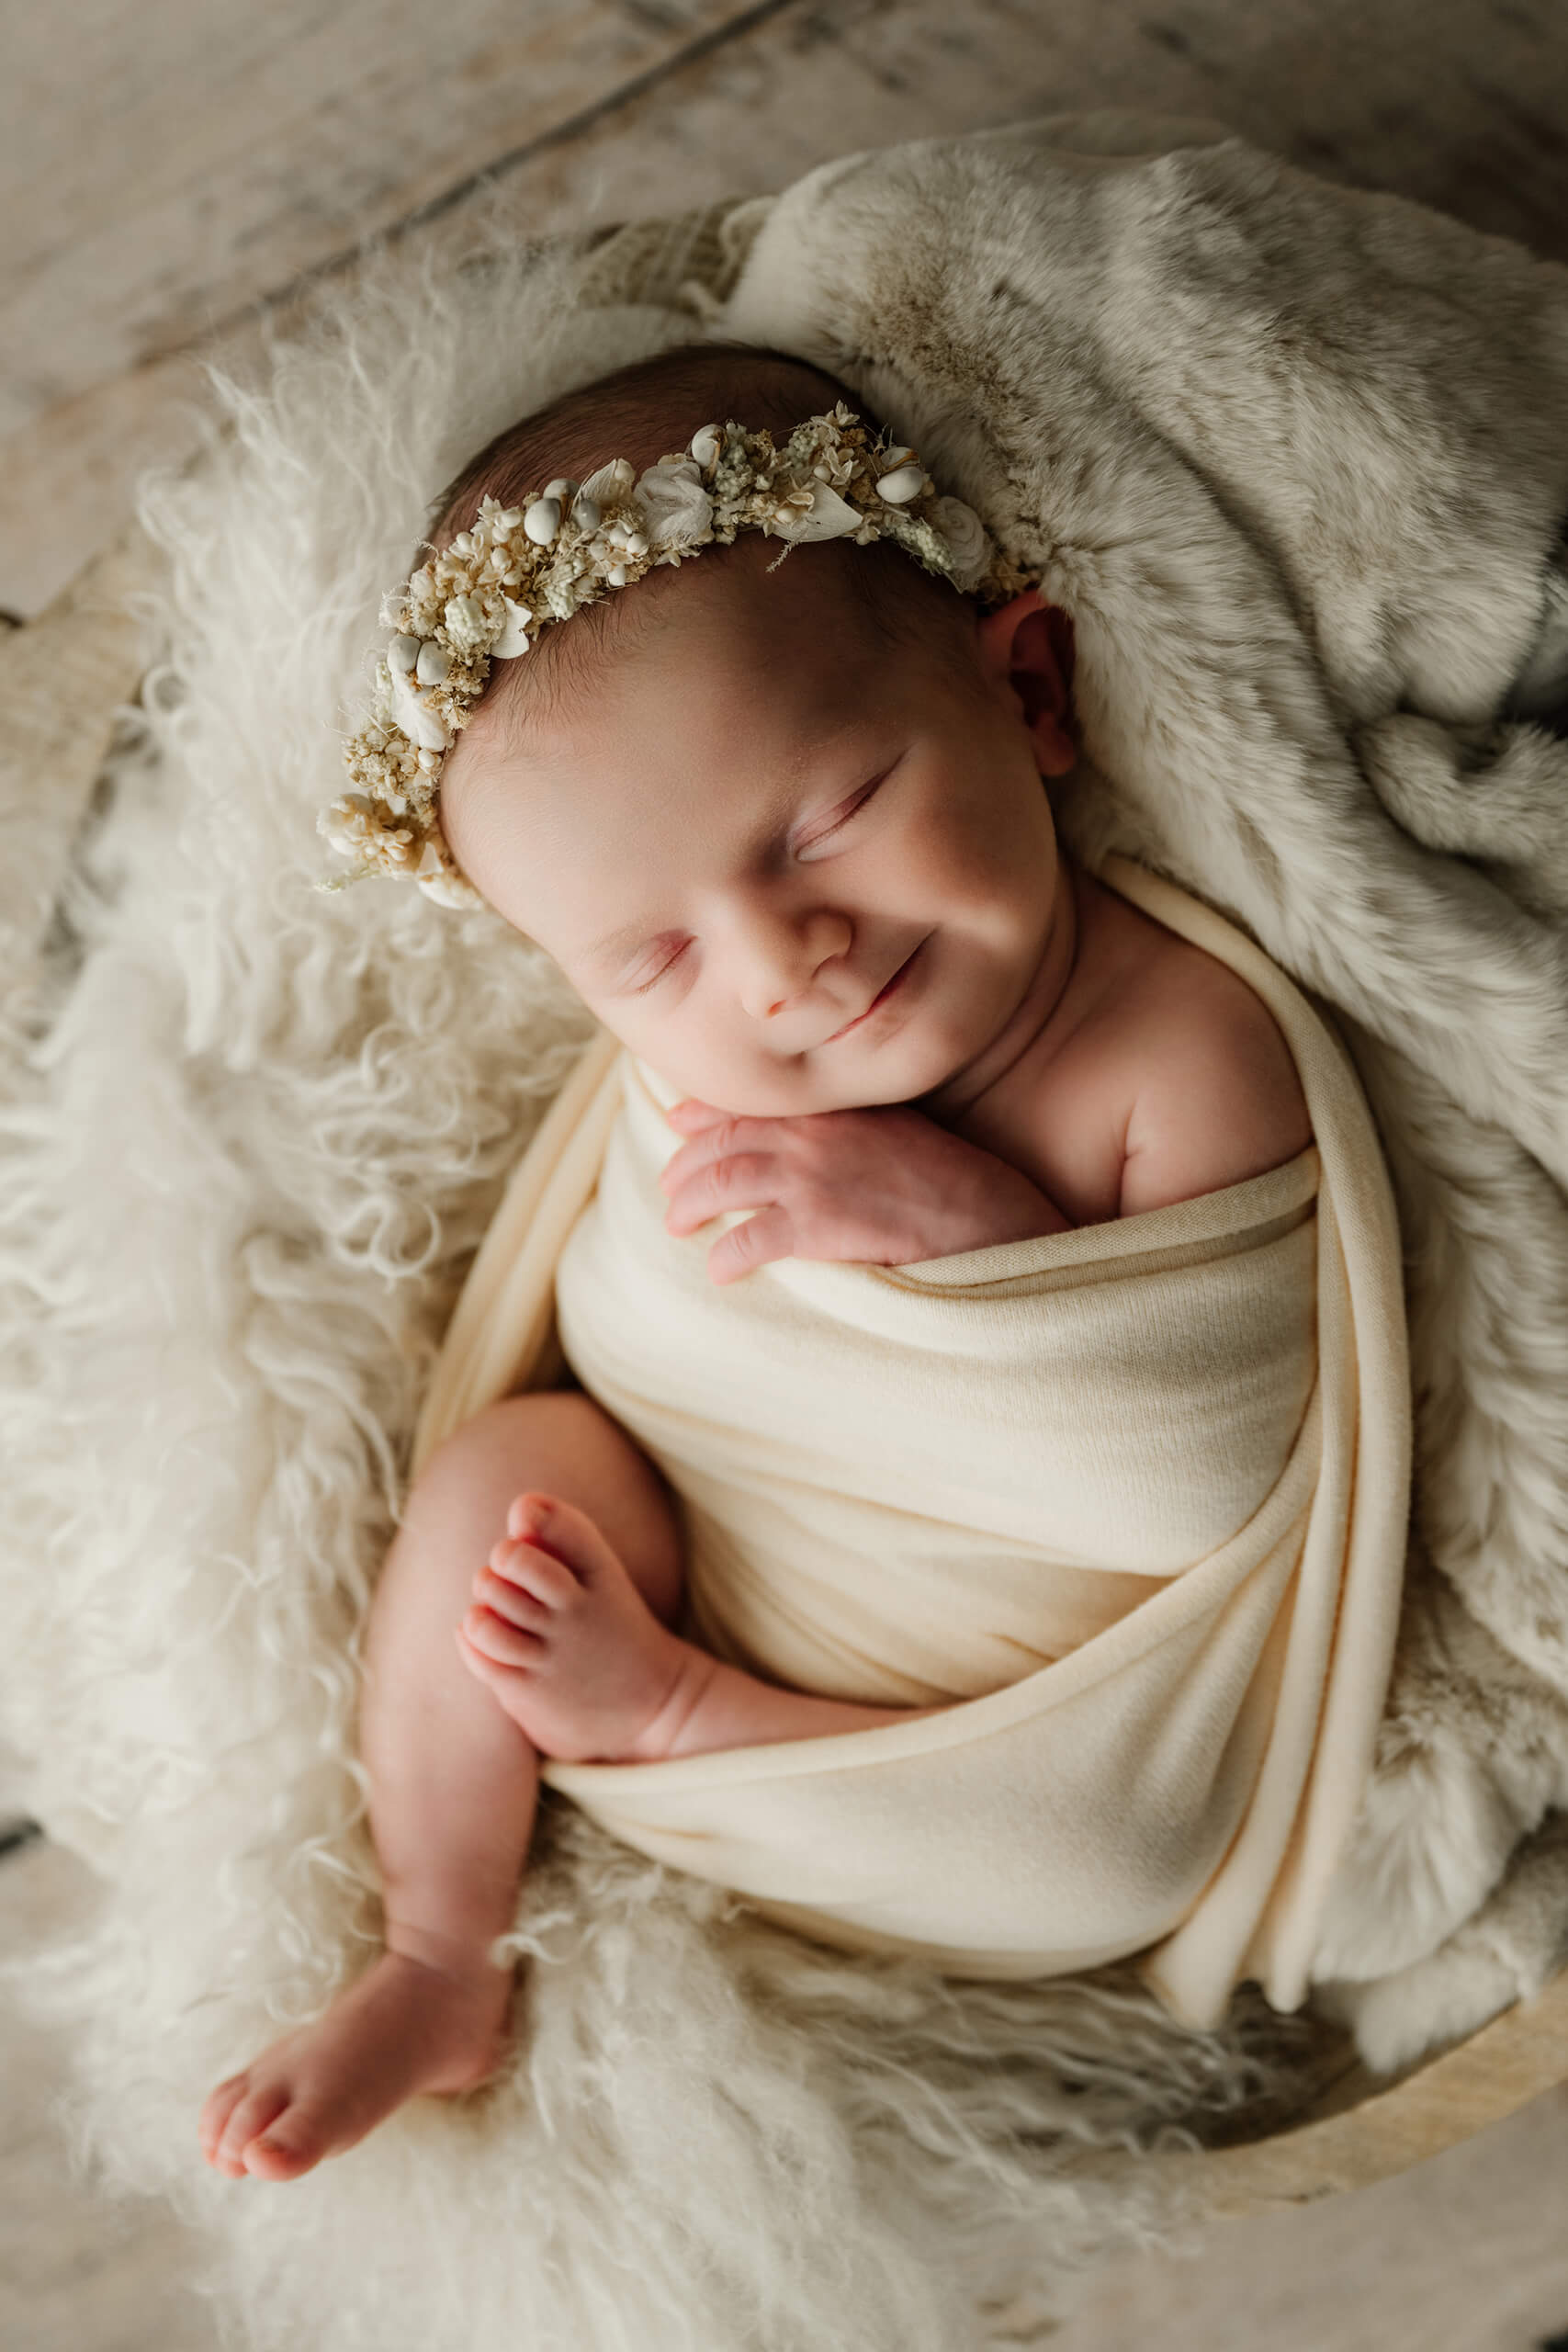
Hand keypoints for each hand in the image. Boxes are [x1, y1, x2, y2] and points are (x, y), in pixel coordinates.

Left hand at [658, 1097, 1068, 1283]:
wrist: (990, 1214)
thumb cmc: (955, 1181)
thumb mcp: (901, 1133)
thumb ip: (854, 1127)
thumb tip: (822, 1139)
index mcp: (834, 1111)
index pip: (752, 1103)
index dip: (704, 1114)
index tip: (677, 1123)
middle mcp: (814, 1136)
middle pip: (724, 1143)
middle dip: (686, 1165)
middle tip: (670, 1189)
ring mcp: (813, 1179)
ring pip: (724, 1184)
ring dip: (691, 1205)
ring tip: (677, 1225)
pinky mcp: (819, 1226)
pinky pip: (751, 1238)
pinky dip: (727, 1254)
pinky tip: (720, 1270)